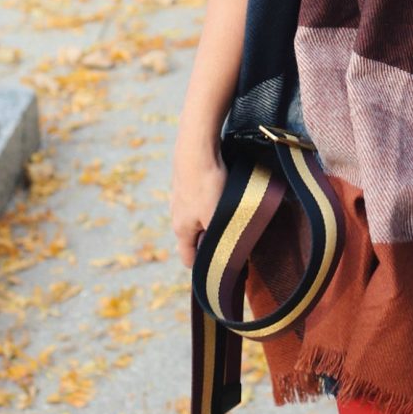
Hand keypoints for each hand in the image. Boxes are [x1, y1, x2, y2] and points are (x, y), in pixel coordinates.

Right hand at [170, 125, 227, 270]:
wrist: (196, 146)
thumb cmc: (206, 184)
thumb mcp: (217, 217)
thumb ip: (221, 238)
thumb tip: (232, 256)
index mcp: (182, 230)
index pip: (189, 259)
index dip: (205, 267)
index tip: (224, 267)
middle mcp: (177, 215)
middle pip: (195, 237)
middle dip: (213, 240)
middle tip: (235, 238)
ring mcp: (180, 197)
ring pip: (198, 216)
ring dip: (214, 218)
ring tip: (233, 213)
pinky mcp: (187, 181)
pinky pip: (200, 198)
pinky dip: (212, 200)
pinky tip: (225, 192)